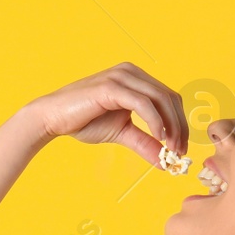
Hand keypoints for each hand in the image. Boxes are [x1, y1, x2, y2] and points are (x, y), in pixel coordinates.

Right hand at [21, 63, 187, 164]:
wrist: (53, 118)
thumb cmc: (84, 121)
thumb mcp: (121, 133)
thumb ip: (144, 143)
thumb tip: (165, 162)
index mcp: (135, 78)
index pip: (169, 98)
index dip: (180, 123)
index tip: (181, 148)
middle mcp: (131, 72)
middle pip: (170, 97)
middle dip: (179, 126)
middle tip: (179, 151)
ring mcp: (122, 76)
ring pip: (160, 99)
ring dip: (171, 126)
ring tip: (170, 149)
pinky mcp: (112, 87)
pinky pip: (143, 103)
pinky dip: (155, 121)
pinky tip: (159, 137)